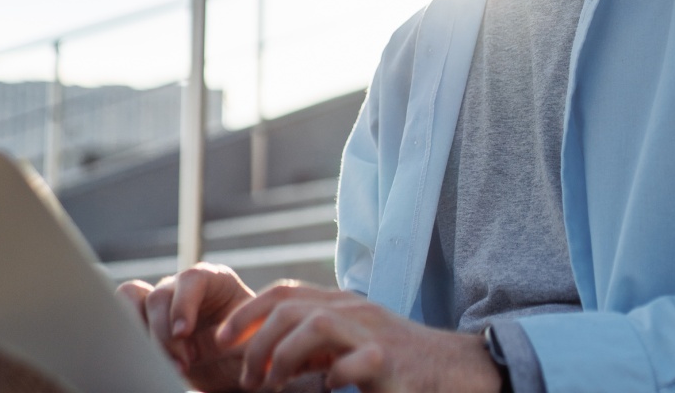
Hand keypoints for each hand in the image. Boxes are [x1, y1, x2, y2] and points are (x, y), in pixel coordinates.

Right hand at [116, 262, 255, 391]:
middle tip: (183, 364)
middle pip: (159, 296)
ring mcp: (162, 303)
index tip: (183, 333)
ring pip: (131, 300)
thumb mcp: (251, 343)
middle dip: (165, 335)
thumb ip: (240, 339)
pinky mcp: (145, 322)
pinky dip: (128, 339)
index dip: (183, 304)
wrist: (233, 365)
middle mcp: (183, 287)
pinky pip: (122, 317)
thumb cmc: (247, 348)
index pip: (192, 279)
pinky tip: (148, 362)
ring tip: (163, 364)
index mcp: (214, 280)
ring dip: (141, 334)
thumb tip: (224, 341)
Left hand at [215, 282, 501, 392]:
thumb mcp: (352, 342)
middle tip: (245, 377)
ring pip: (315, 324)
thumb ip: (317, 340)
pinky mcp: (390, 362)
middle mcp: (355, 310)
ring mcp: (373, 333)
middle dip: (256, 340)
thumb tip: (265, 355)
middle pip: (291, 307)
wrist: (454, 368)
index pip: (286, 292)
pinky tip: (328, 389)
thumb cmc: (397, 363)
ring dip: (283, 356)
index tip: (220, 338)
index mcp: (342, 303)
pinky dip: (332, 377)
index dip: (247, 311)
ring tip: (272, 385)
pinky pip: (352, 363)